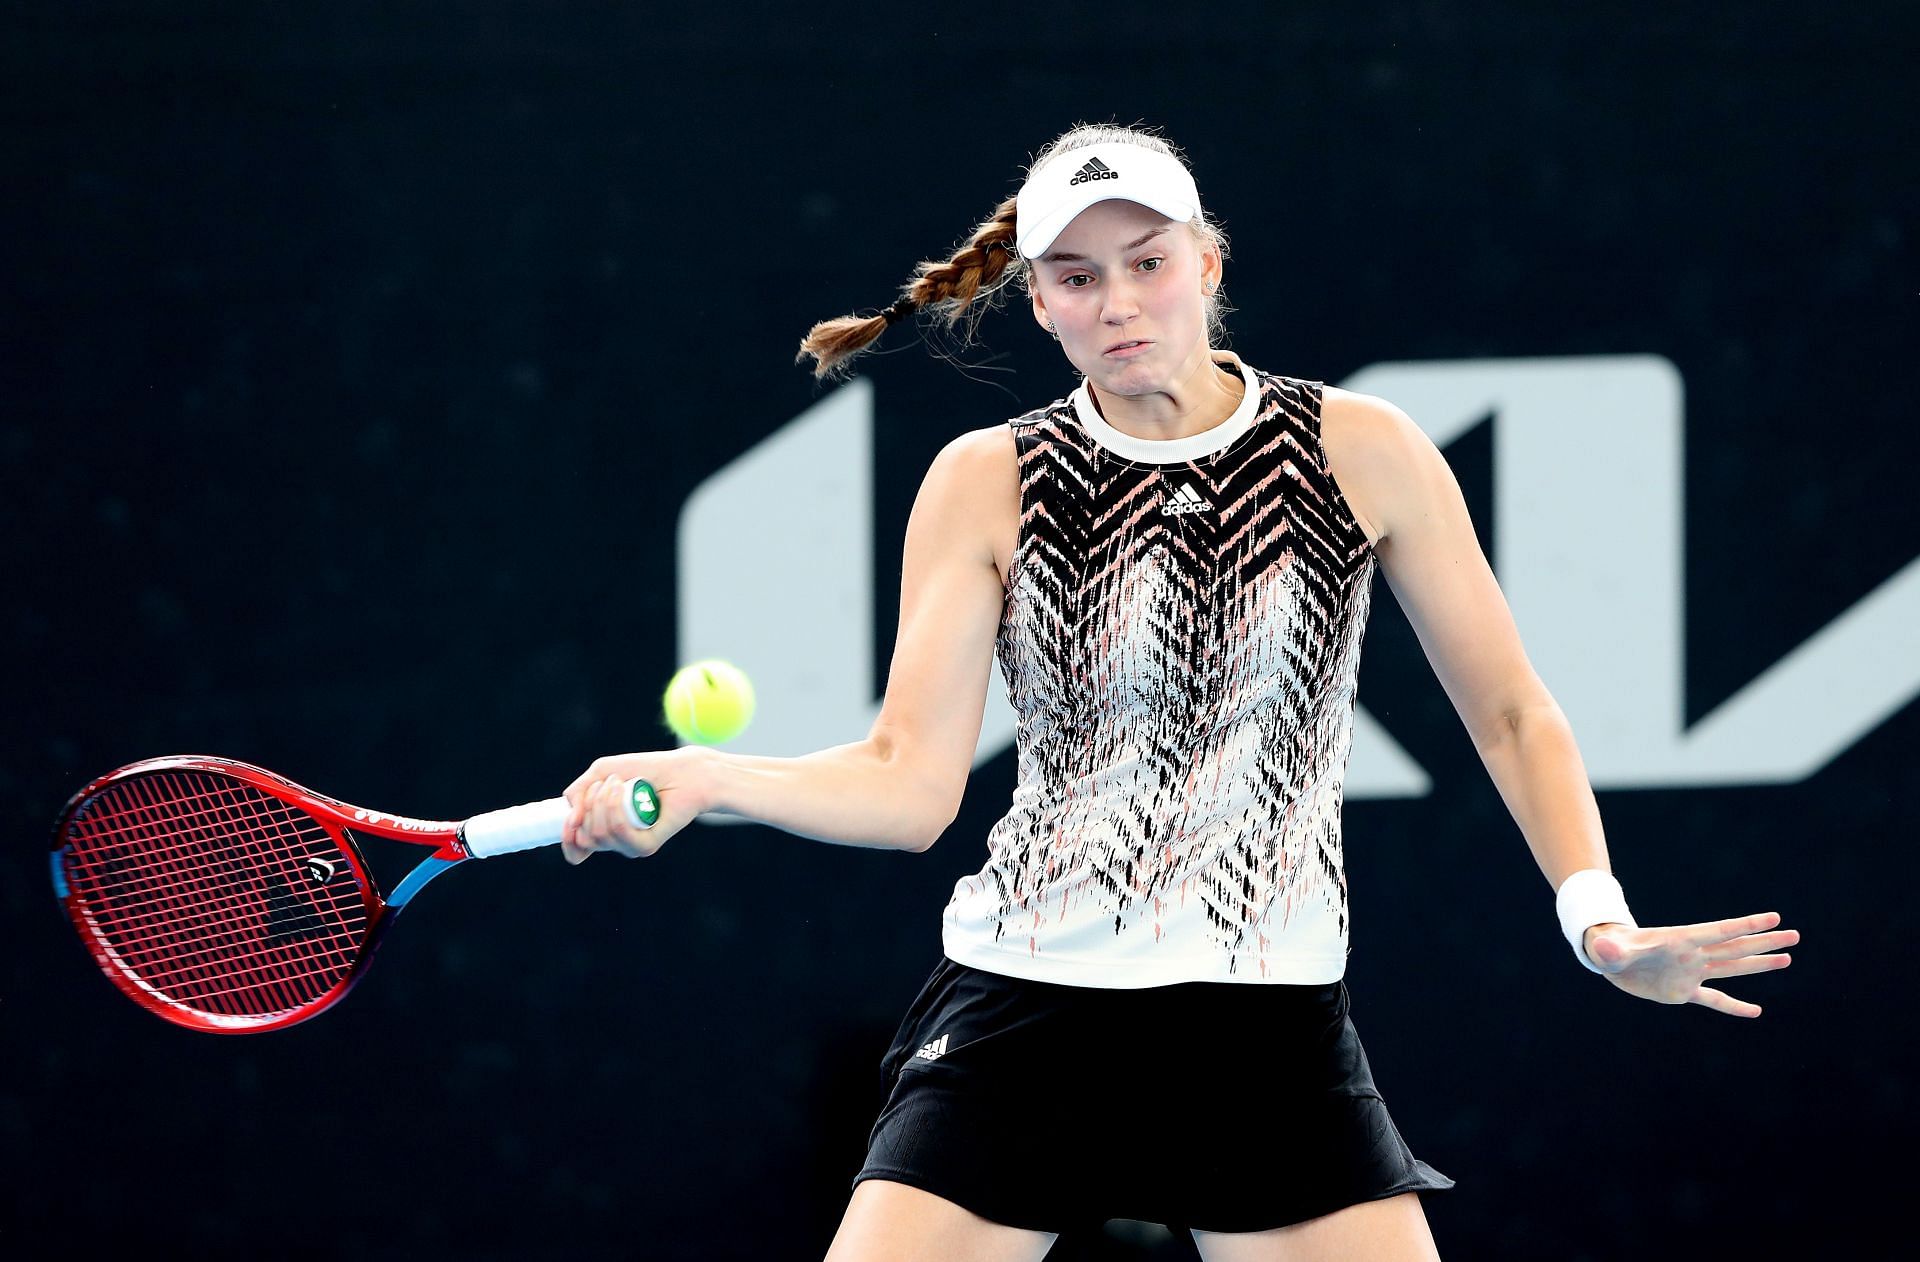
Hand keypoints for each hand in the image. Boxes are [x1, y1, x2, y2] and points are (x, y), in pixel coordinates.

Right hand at [561, 747, 712, 864]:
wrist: (679, 771)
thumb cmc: (643, 770)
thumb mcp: (601, 773)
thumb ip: (577, 792)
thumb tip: (571, 819)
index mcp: (602, 828)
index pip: (576, 851)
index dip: (567, 838)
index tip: (570, 819)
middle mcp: (615, 841)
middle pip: (584, 838)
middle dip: (587, 805)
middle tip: (606, 784)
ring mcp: (631, 845)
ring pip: (599, 834)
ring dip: (602, 802)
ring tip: (618, 783)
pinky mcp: (647, 845)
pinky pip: (620, 832)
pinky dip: (616, 808)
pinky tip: (624, 790)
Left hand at [1583, 912, 1797, 1017]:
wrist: (1609, 957)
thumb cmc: (1610, 946)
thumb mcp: (1612, 948)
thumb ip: (1613, 949)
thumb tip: (1604, 950)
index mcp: (1681, 941)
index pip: (1720, 931)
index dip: (1746, 925)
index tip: (1774, 918)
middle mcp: (1692, 955)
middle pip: (1735, 947)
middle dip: (1764, 942)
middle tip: (1794, 936)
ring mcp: (1691, 972)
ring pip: (1732, 968)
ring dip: (1758, 964)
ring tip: (1787, 959)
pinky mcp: (1683, 991)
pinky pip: (1714, 999)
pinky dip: (1733, 1006)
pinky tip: (1755, 1011)